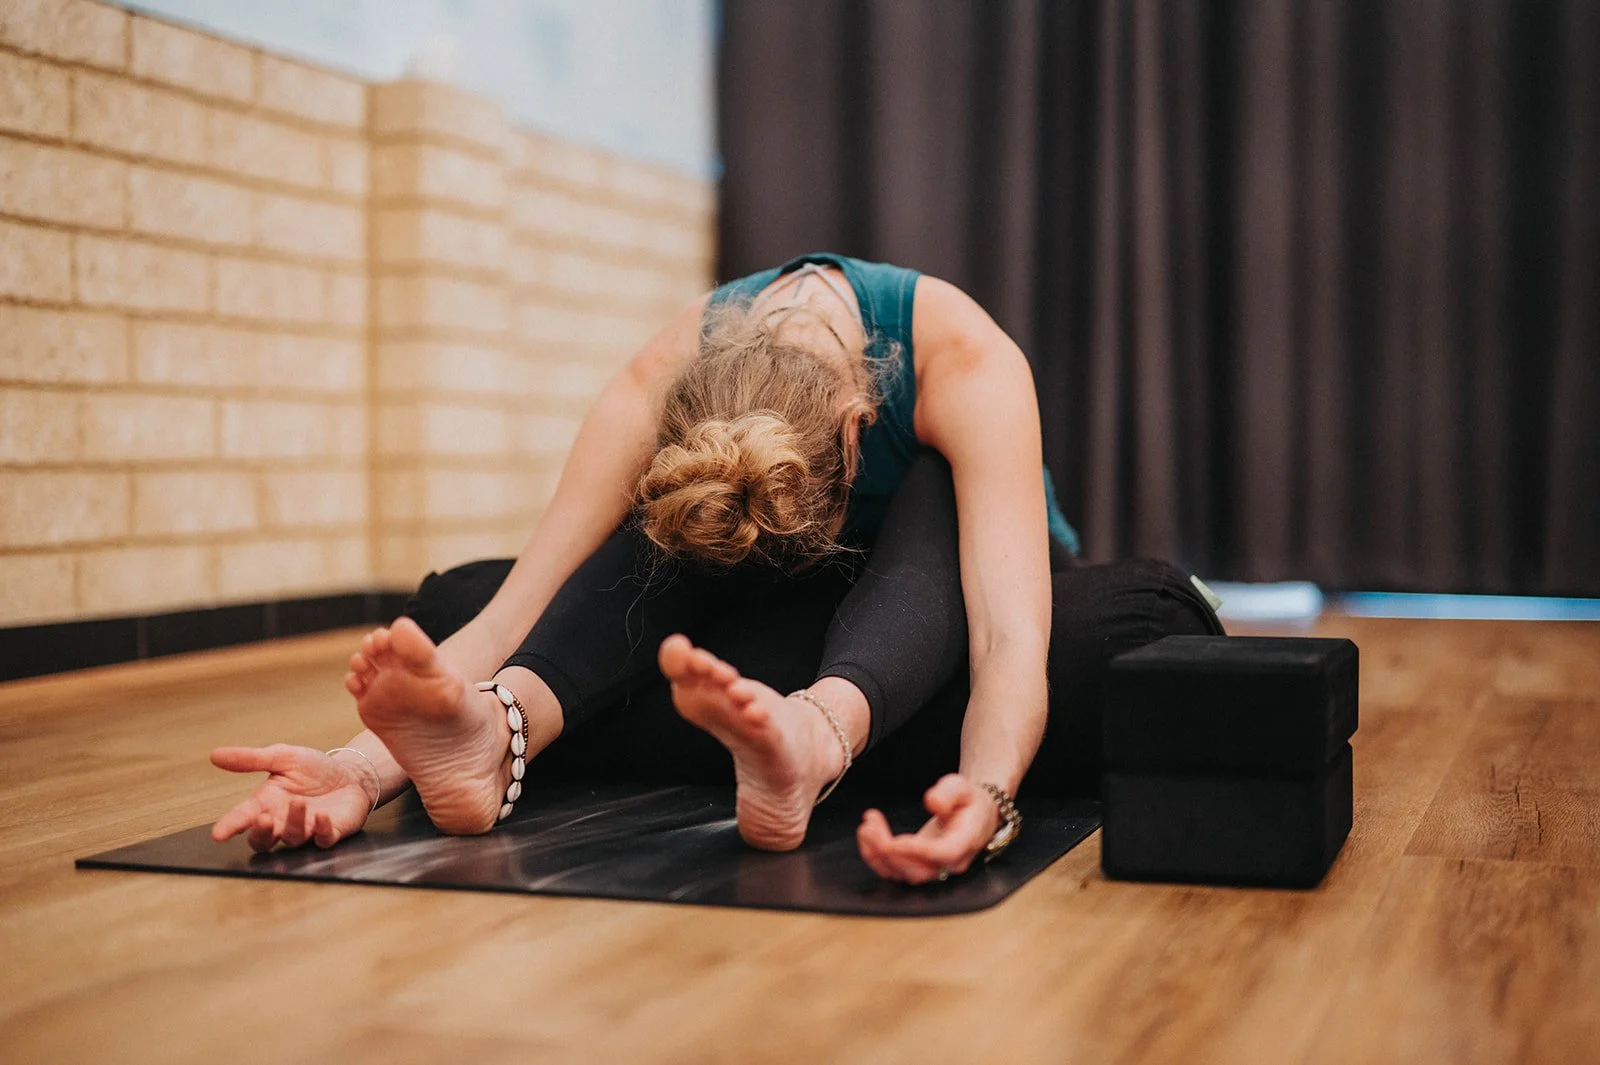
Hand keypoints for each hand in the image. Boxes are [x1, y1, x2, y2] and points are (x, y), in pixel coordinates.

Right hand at [210, 745, 376, 852]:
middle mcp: (282, 821)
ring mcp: (306, 830)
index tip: (218, 834)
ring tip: (299, 803)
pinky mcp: (330, 833)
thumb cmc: (314, 769)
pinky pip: (323, 839)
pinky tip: (321, 817)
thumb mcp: (282, 757)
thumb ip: (251, 759)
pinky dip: (321, 831)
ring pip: (292, 838)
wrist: (351, 774)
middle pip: (263, 840)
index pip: (243, 817)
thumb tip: (214, 755)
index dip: (230, 826)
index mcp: (266, 803)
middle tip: (262, 820)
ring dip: (293, 823)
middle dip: (261, 833)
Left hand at [856, 773, 1001, 884]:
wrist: (974, 815)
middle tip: (870, 827)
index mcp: (965, 842)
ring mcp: (933, 869)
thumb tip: (932, 803)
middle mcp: (949, 863)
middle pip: (918, 871)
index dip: (918, 851)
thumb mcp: (962, 787)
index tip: (895, 840)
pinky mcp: (917, 866)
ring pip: (902, 875)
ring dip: (878, 855)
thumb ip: (948, 793)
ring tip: (866, 826)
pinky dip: (875, 857)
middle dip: (889, 853)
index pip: (943, 854)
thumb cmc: (967, 800)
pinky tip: (866, 834)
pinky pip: (893, 871)